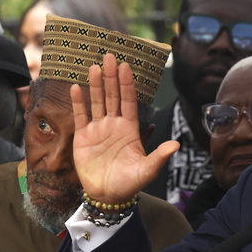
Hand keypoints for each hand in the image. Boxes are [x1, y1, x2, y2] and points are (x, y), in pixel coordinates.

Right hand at [71, 52, 178, 203]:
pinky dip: (78, 102)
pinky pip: (81, 116)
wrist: (107, 196)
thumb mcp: (147, 171)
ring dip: (95, 85)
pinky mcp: (83, 137)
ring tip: (94, 66)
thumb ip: (159, 156)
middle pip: (112, 96)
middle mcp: (114, 125)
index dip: (127, 84)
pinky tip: (76, 87)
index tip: (126, 66)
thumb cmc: (129, 183)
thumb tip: (176, 145)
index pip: (129, 101)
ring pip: (97, 102)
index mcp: (130, 129)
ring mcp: (98, 129)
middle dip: (111, 77)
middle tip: (110, 56)